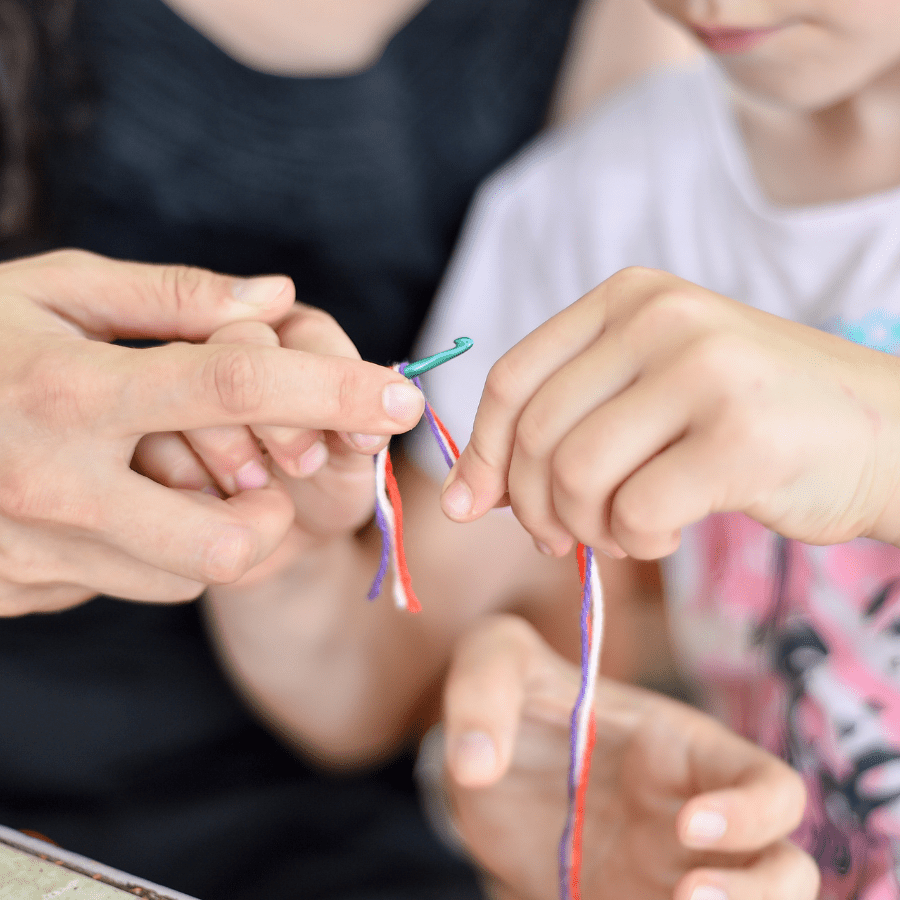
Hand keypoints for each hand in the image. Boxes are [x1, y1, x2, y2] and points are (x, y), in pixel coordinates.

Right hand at [0, 249, 420, 612]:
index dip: (332, 388)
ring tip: (168, 473)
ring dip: (212, 528)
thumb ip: (170, 297)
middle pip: (226, 538)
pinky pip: (130, 585)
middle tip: (269, 473)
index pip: (231, 384)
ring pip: (187, 575)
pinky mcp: (19, 590)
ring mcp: (30, 550)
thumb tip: (277, 297)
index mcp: (66, 387)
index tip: (401, 394)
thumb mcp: (52, 290)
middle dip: (275, 513)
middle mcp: (51, 481)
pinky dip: (152, 550)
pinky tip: (115, 502)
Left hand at [440, 267, 899, 558]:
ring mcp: (705, 369)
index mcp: (630, 298)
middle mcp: (662, 317)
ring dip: (586, 528)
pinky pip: (636, 513)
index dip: (482, 454)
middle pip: (536, 433)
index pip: (511, 380)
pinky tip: (665, 536)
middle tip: (559, 538)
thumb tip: (469, 496)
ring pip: (576, 475)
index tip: (472, 507)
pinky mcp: (741, 436)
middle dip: (533, 507)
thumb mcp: (651, 392)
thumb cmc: (755, 421)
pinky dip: (637, 543)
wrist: (891, 432)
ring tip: (623, 534)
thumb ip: (567, 424)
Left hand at [443, 614, 817, 899]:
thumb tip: (476, 765)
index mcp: (682, 750)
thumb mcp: (490, 662)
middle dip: (760, 894)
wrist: (484, 766)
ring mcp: (666, 873)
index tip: (687, 827)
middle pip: (786, 868)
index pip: (768, 783)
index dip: (752, 811)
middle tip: (684, 897)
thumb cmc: (510, 699)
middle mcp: (691, 818)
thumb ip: (480, 689)